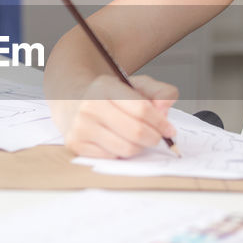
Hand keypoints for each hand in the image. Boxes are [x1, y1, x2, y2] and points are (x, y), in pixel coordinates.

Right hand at [54, 74, 178, 158]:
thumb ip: (159, 92)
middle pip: (136, 132)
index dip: (161, 122)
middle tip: (157, 137)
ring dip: (139, 147)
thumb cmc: (109, 96)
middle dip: (153, 137)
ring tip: (138, 139)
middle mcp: (89, 106)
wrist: (73, 101)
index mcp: (105, 87)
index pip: (141, 109)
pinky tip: (119, 141)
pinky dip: (121, 152)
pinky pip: (112, 157)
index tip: (169, 130)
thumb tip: (165, 107)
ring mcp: (80, 127)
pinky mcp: (75, 144)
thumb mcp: (135, 85)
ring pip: (126, 148)